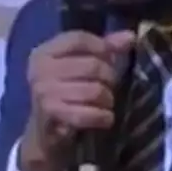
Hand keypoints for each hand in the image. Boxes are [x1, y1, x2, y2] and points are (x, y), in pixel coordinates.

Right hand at [19, 29, 137, 170]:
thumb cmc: (68, 94)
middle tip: (109, 87)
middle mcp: (40, 70)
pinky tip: (104, 118)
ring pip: (94, 90)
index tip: (110, 57)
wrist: (46, 134)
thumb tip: (131, 36)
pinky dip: (103, 117)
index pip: (78, 39)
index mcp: (44, 53)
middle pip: (91, 65)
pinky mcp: (52, 114)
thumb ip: (105, 49)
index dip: (101, 46)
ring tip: (105, 103)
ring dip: (107, 100)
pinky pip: (88, 113)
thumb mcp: (81, 67)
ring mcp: (44, 92)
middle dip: (109, 78)